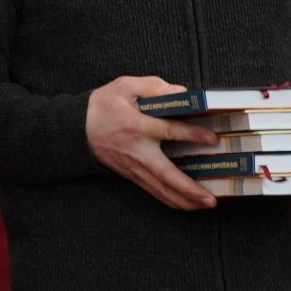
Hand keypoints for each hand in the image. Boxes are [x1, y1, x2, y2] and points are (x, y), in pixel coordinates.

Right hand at [85, 75, 220, 209]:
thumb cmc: (104, 105)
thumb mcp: (125, 86)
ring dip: (184, 200)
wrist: (77, 128)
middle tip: (210, 199)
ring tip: (205, 205)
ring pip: (161, 189)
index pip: (168, 131)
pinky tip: (186, 204)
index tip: (212, 138)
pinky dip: (171, 200)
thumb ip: (154, 87)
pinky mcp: (132, 175)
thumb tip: (183, 93)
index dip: (191, 134)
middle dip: (189, 188)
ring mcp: (134, 167)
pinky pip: (154, 191)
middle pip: (166, 174)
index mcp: (136, 125)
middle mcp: (137, 151)